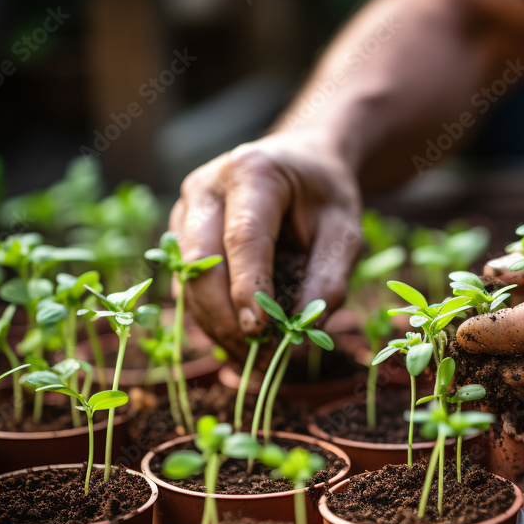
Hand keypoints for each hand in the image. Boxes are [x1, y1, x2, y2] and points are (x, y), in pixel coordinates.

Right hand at [169, 134, 361, 357]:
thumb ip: (330, 278)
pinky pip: (186, 283)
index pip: (244, 237)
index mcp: (253, 172)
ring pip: (187, 278)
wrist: (301, 164)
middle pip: (202, 260)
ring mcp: (185, 208)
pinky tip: (237, 341)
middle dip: (225, 316)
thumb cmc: (323, 196)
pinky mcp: (178, 233)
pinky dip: (209, 317)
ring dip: (215, 325)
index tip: (261, 332)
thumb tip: (304, 331)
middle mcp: (207, 186)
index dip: (248, 288)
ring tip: (253, 360)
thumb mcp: (344, 230)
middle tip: (259, 358)